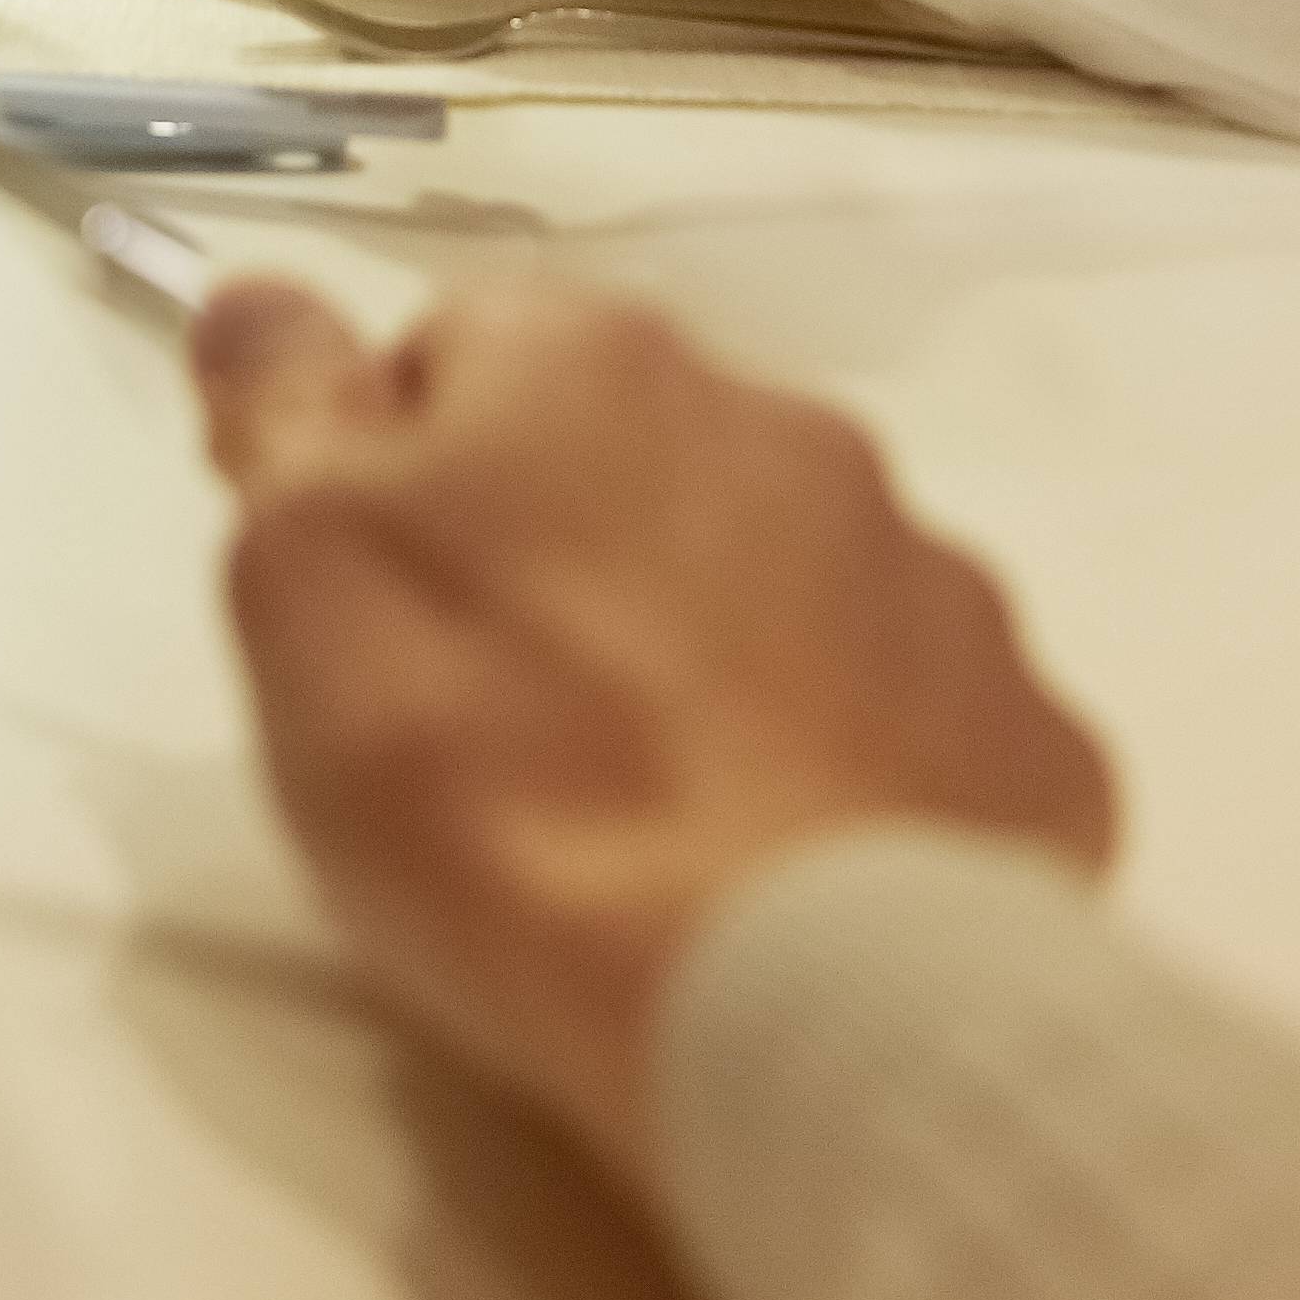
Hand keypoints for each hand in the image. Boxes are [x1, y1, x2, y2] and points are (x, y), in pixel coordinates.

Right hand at [198, 269, 1116, 1183]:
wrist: (789, 1000)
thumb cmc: (498, 775)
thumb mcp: (301, 576)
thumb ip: (286, 411)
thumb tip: (270, 299)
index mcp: (592, 363)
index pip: (461, 348)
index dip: (402, 470)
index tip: (377, 606)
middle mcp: (782, 425)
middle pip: (636, 457)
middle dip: (573, 550)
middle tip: (502, 723)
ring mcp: (932, 578)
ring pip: (787, 575)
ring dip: (719, 647)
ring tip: (655, 812)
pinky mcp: (1030, 732)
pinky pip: (912, 713)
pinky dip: (849, 763)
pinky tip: (788, 865)